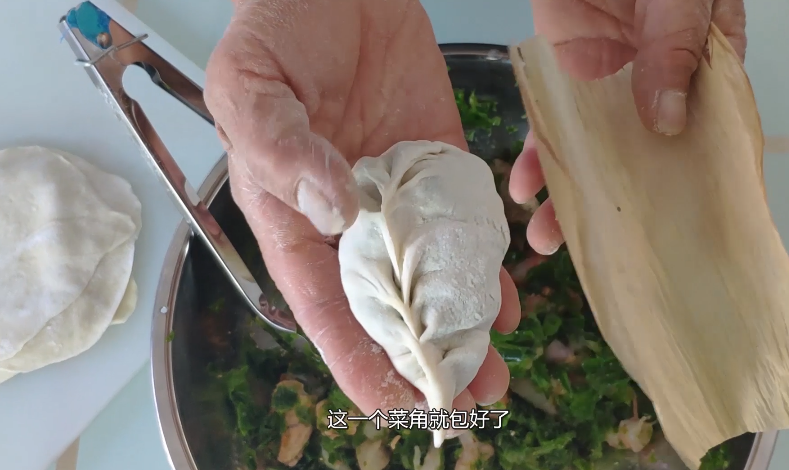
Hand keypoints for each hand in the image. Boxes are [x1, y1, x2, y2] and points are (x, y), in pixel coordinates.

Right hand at [204, 0, 520, 415]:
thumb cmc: (278, 29)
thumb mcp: (251, 84)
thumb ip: (279, 147)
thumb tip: (332, 208)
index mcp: (293, 213)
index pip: (324, 301)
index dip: (356, 356)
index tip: (392, 401)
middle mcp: (350, 217)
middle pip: (386, 303)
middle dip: (421, 355)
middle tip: (463, 398)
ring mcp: (399, 192)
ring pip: (432, 274)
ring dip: (462, 323)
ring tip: (494, 370)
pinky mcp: (441, 161)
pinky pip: (465, 221)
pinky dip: (486, 261)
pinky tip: (508, 298)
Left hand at [510, 0, 746, 254]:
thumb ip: (674, 49)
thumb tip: (666, 119)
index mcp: (704, 72)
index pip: (704, 144)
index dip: (686, 193)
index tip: (666, 237)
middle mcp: (656, 88)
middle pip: (641, 163)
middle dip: (615, 210)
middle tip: (589, 249)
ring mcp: (608, 87)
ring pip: (592, 155)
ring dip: (568, 197)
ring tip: (545, 238)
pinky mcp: (566, 77)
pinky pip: (552, 126)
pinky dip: (537, 157)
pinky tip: (523, 185)